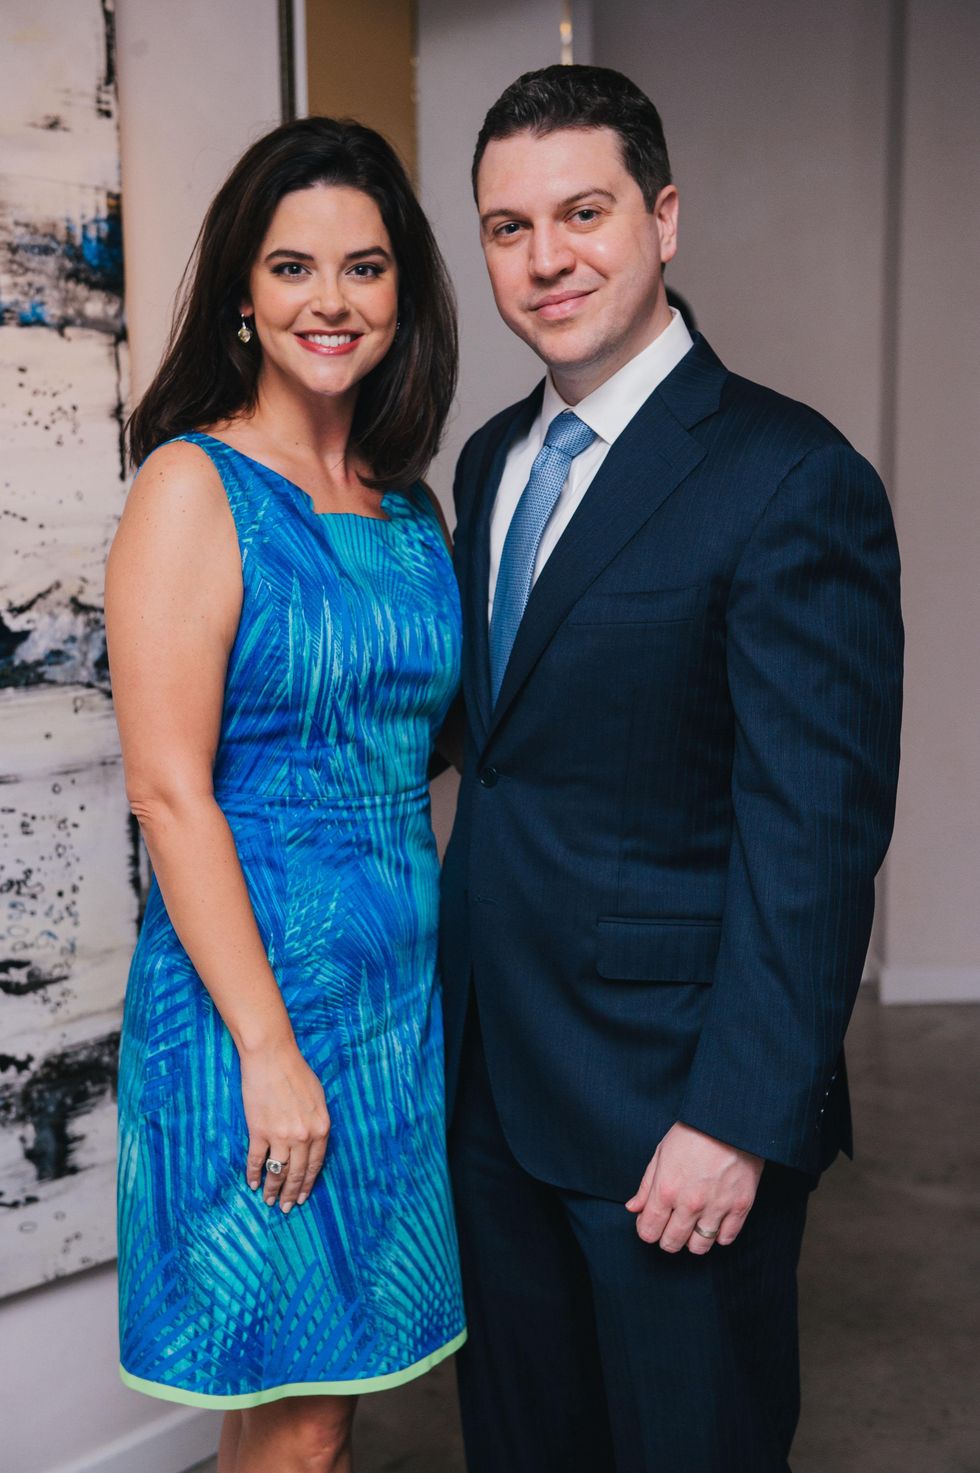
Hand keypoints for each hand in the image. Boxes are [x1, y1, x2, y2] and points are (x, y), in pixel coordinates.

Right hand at [241, 1039, 330, 1212]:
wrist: (272, 1057)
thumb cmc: (296, 1072)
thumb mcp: (318, 1098)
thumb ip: (317, 1122)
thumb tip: (313, 1142)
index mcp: (321, 1128)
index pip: (315, 1165)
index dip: (308, 1184)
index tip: (303, 1197)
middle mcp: (303, 1137)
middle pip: (297, 1173)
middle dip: (292, 1194)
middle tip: (286, 1208)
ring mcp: (280, 1136)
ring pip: (277, 1171)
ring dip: (272, 1189)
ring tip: (269, 1201)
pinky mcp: (259, 1132)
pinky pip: (256, 1161)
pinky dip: (253, 1174)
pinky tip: (252, 1184)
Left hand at [625, 1122, 763, 1253]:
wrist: (729, 1120)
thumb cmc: (692, 1132)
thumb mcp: (661, 1153)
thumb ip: (647, 1186)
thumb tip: (633, 1209)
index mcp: (666, 1189)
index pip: (648, 1231)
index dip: (646, 1230)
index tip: (651, 1222)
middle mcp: (690, 1203)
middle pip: (672, 1243)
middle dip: (666, 1239)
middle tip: (671, 1226)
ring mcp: (717, 1207)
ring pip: (699, 1247)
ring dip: (693, 1241)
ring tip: (693, 1225)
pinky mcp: (740, 1206)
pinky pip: (726, 1238)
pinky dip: (719, 1235)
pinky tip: (714, 1221)